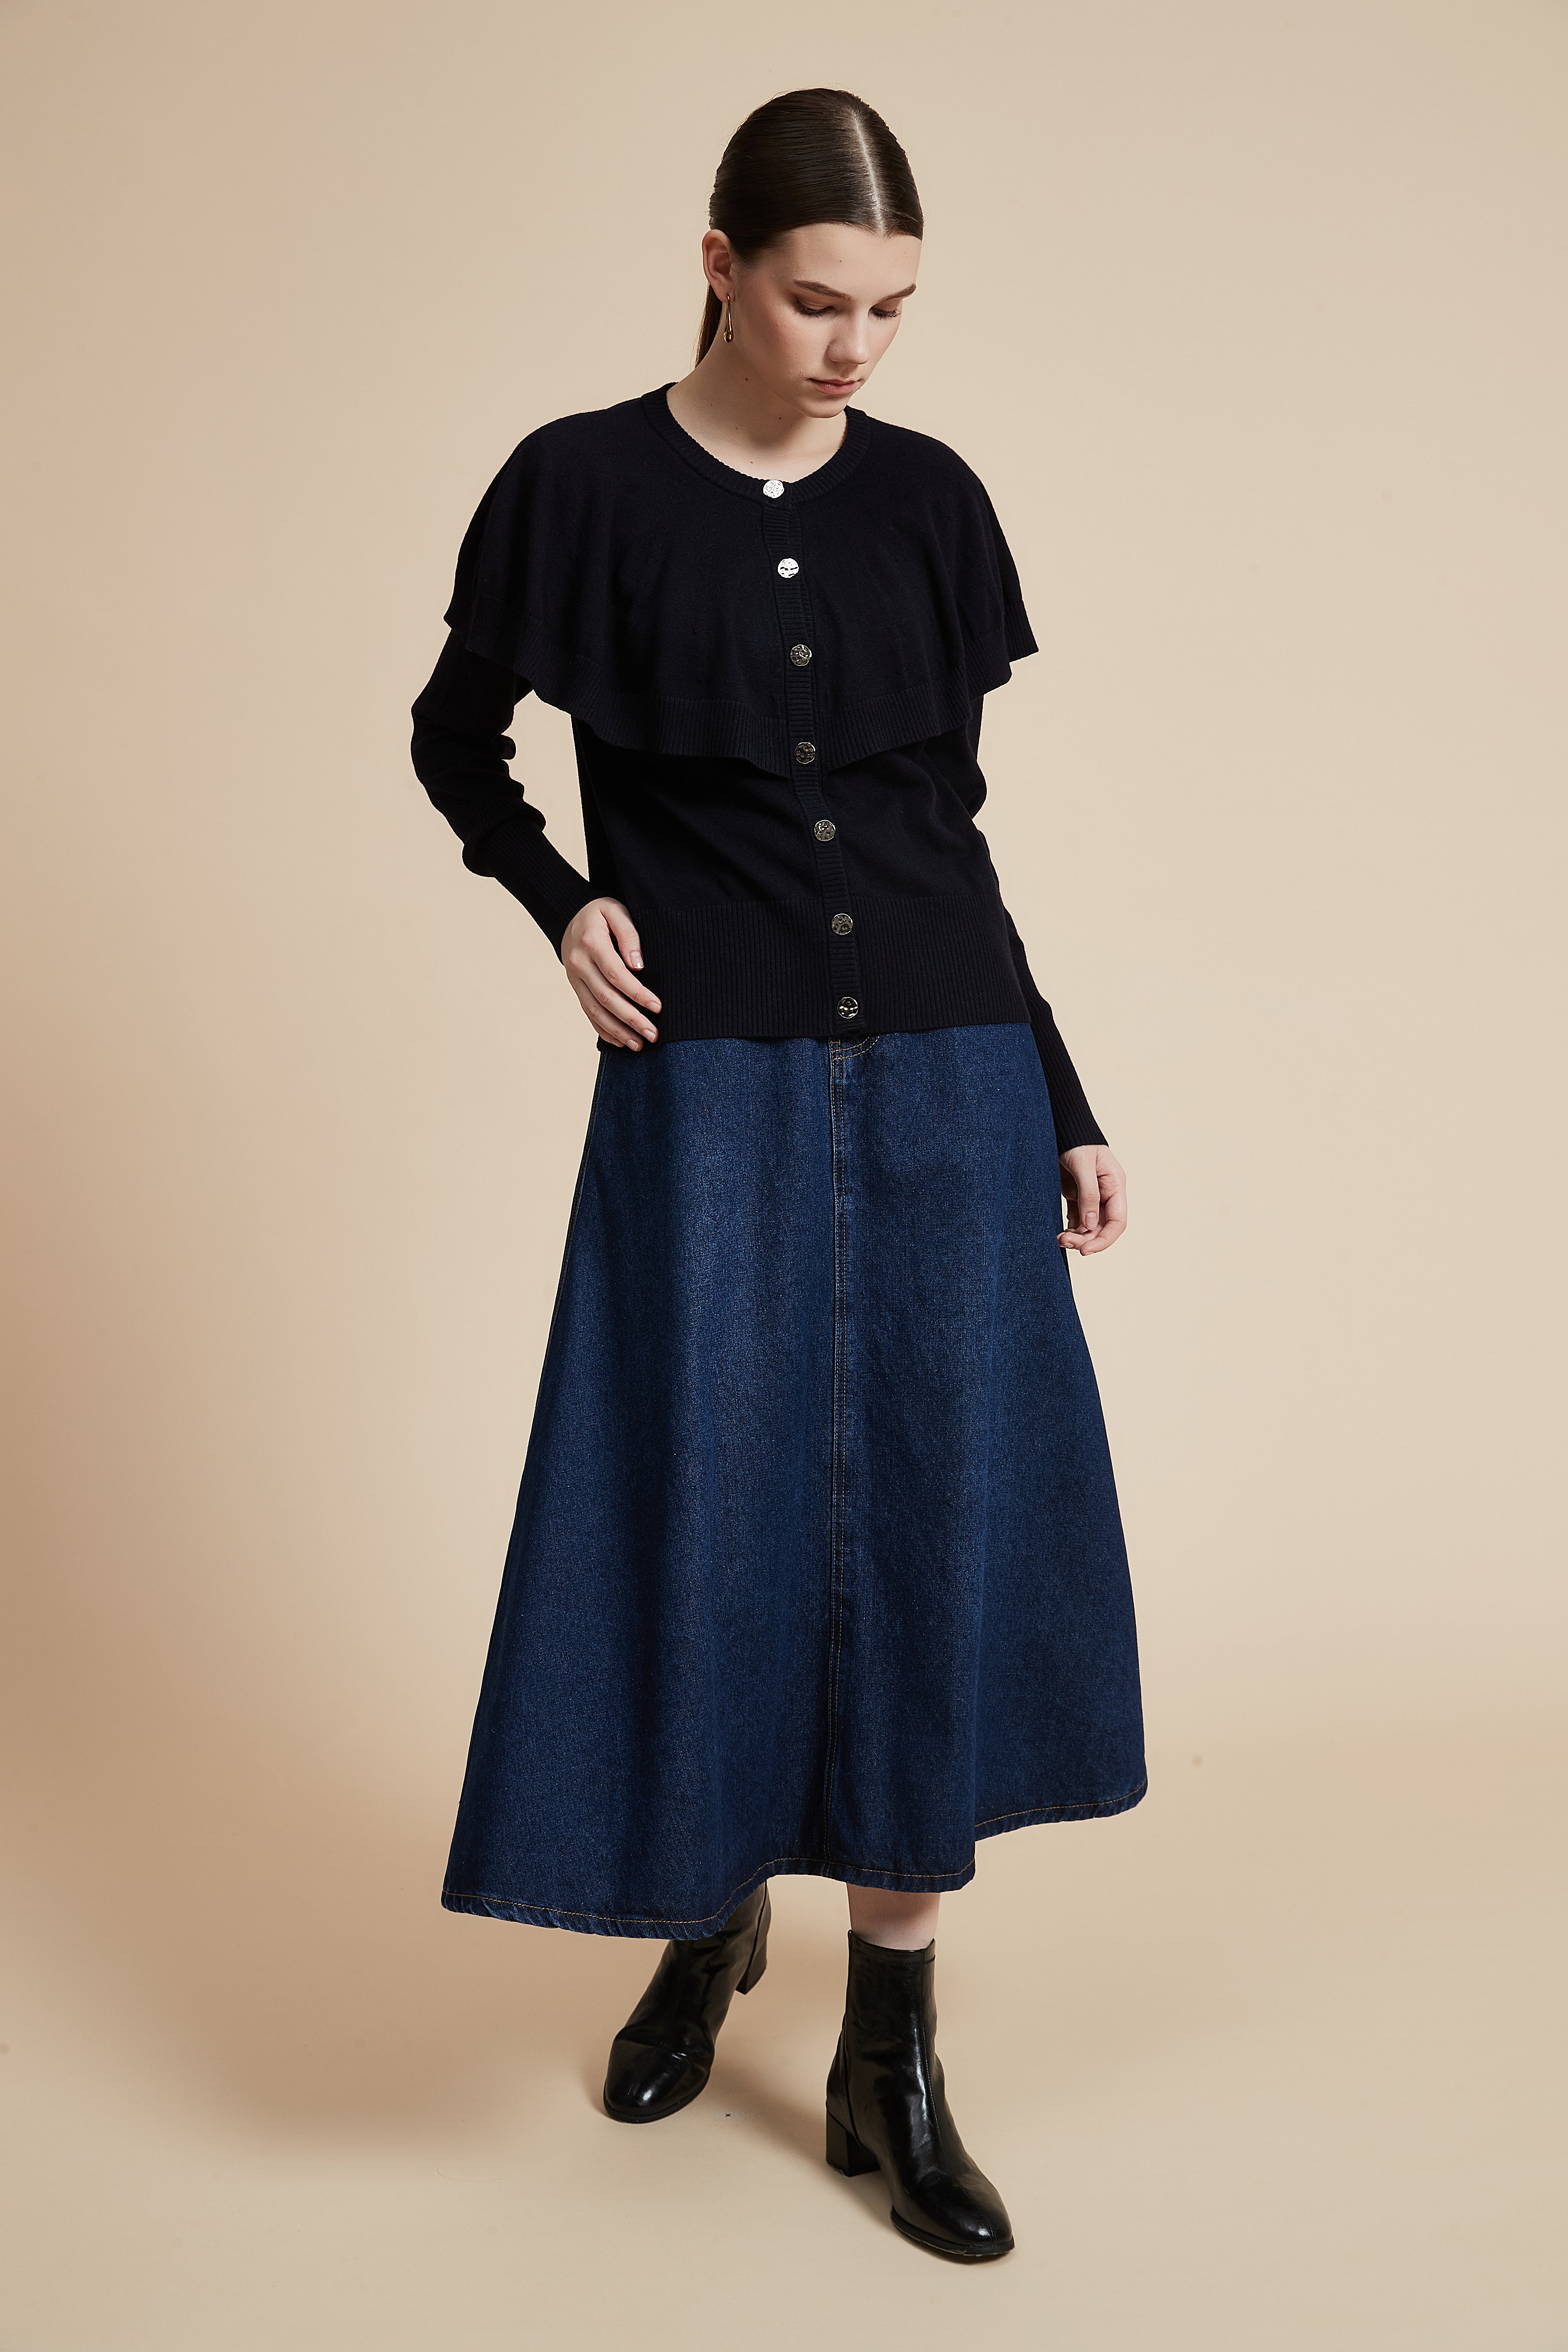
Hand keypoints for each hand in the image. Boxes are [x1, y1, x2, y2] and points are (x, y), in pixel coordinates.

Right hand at [561, 898, 661, 1048]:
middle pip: (606, 997)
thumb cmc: (602, 913)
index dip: (637, 993)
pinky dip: (603, 1030)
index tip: (657, 1007)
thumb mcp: (617, 911)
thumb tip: (638, 965)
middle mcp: (578, 964)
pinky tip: (620, 1042)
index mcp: (590, 943)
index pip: (616, 974)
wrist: (571, 916)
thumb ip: (629, 935)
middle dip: (631, 1019)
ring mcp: (574, 978)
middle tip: (653, 1034)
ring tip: (639, 1045)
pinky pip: (587, 1013)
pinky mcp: (576, 988)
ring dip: (617, 1031)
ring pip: (595, 1010)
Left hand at [1058, 1145, 1126, 1255]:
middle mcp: (1106, 1195)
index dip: (1104, 1240)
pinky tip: (1059, 1233)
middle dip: (1085, 1239)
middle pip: (1101, 1228)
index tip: (1086, 1250)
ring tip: (1059, 1239)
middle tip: (1063, 1242)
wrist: (1062, 1129)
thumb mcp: (1083, 1165)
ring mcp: (1091, 1197)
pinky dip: (1070, 1229)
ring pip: (1088, 1227)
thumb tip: (1089, 1224)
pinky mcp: (1076, 1197)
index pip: (1117, 1222)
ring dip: (1076, 1236)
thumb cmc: (1076, 1142)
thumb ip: (1088, 1194)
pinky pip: (1077, 1220)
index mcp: (1115, 1186)